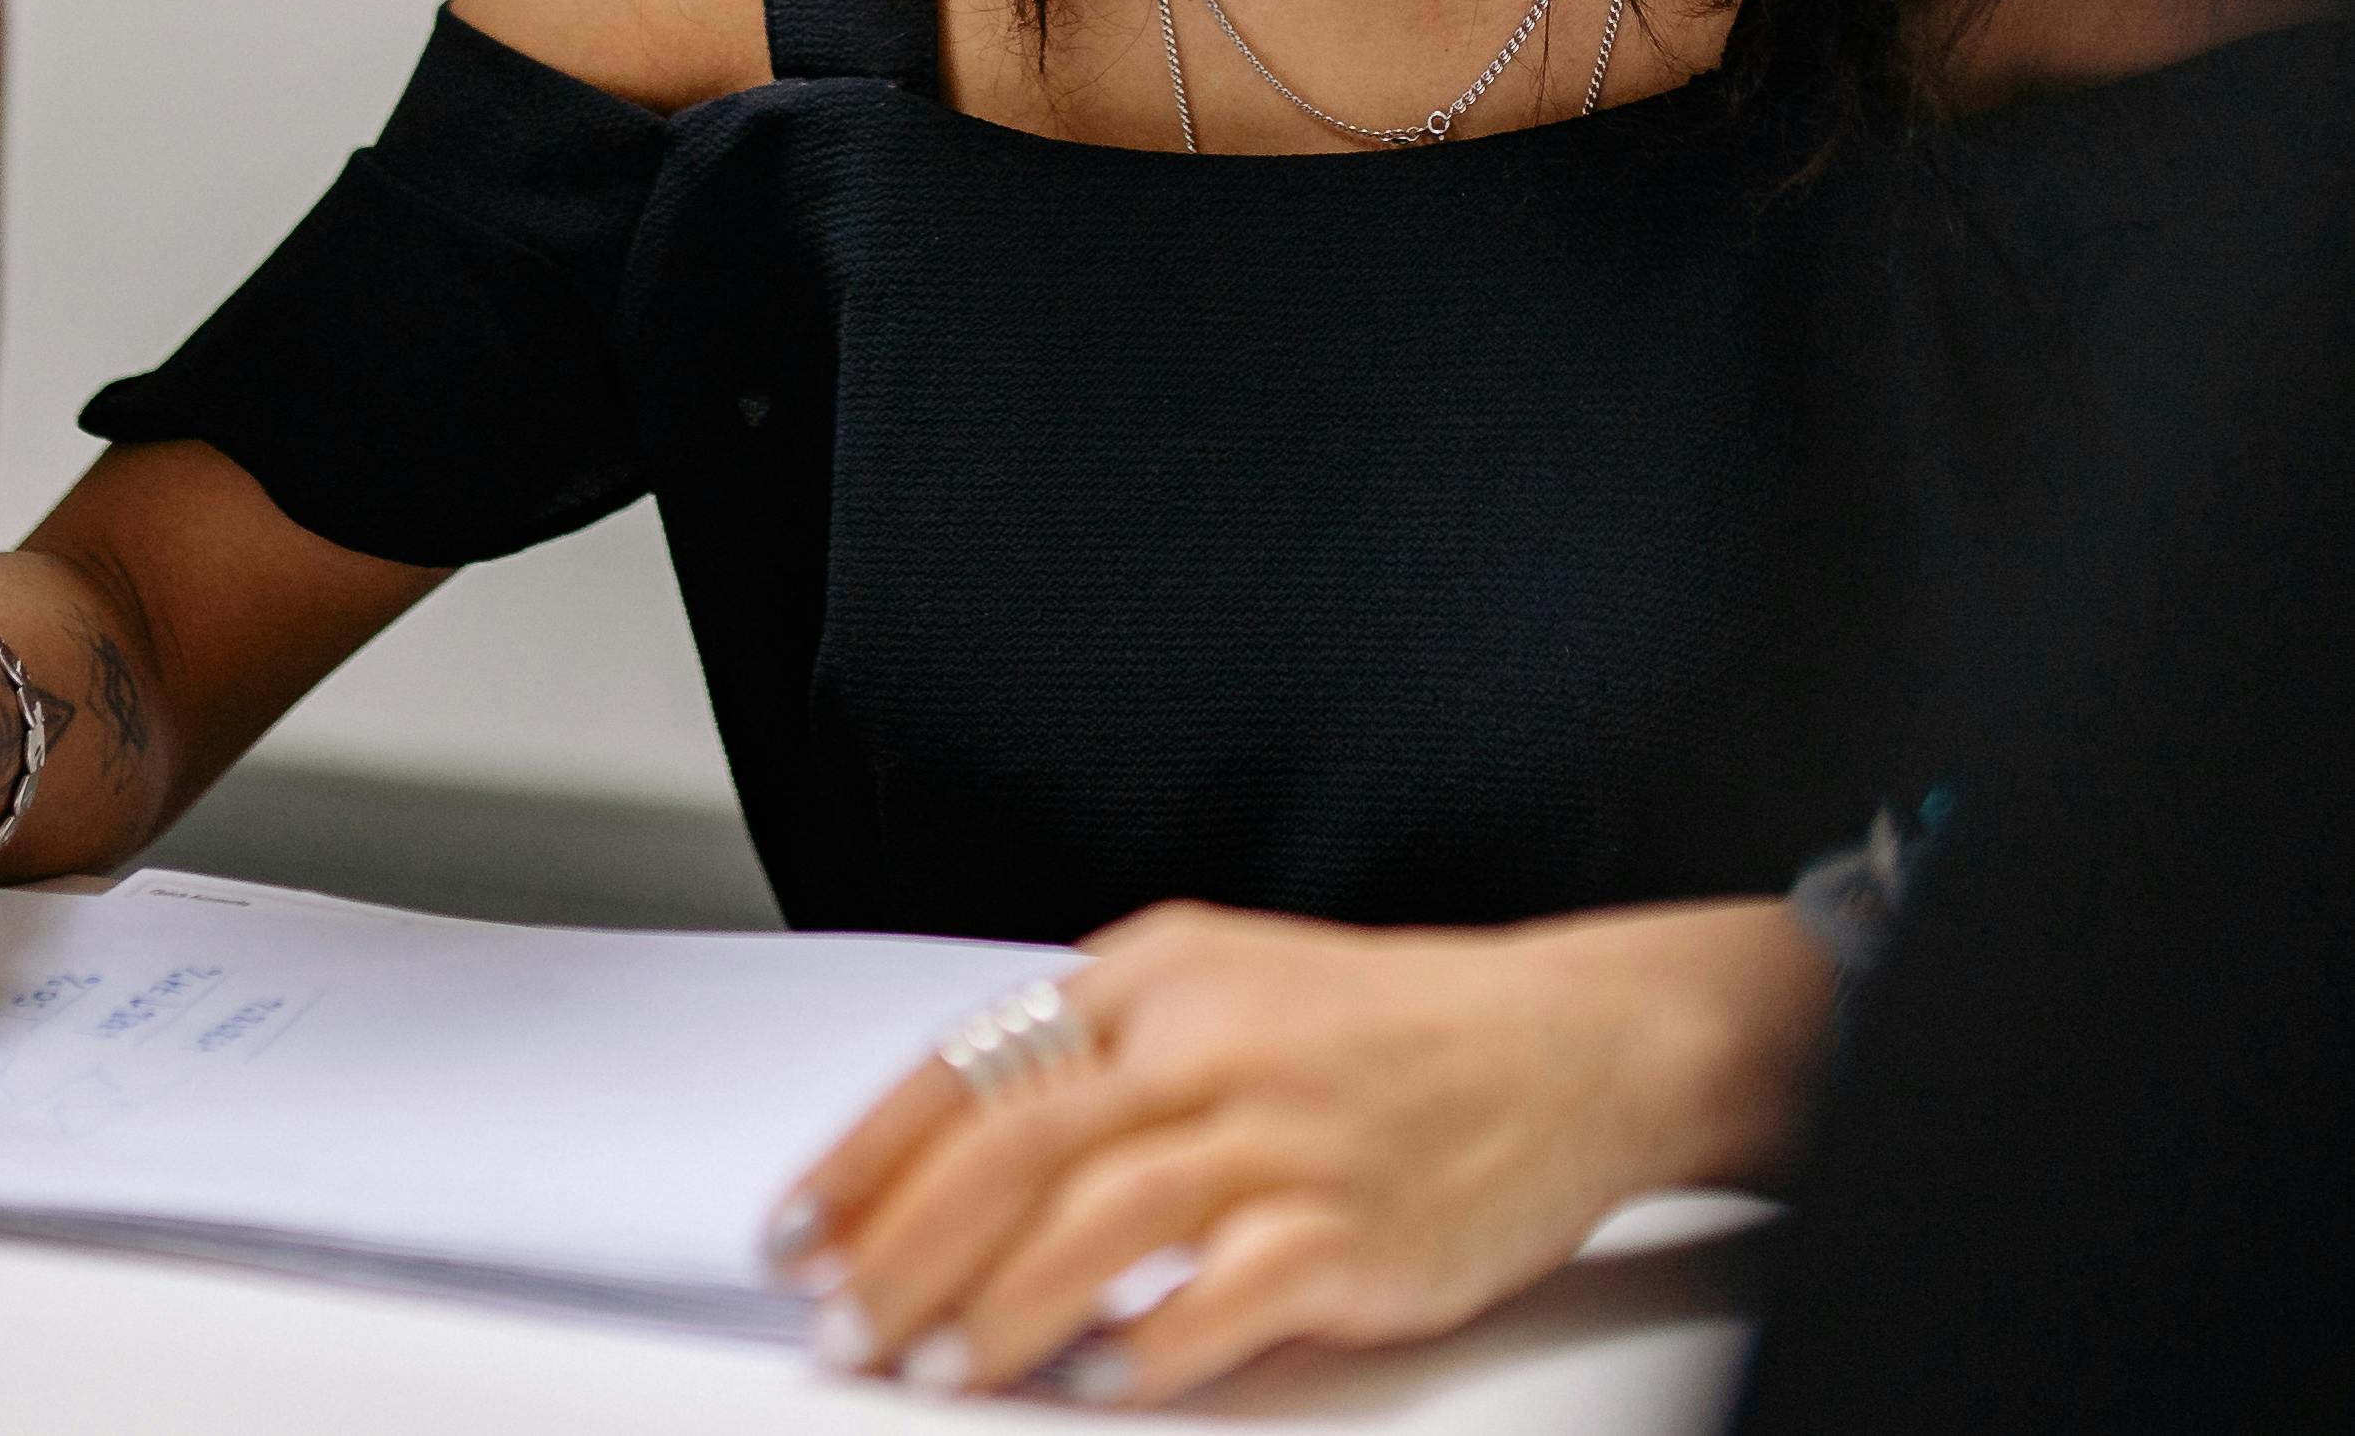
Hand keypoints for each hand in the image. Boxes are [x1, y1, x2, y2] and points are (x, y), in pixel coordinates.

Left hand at [777, 897, 1832, 1403]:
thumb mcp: (1215, 992)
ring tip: (934, 1368)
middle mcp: (1202, 1042)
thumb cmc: (1372, 1031)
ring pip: (1097, 1221)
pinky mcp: (1350, 1231)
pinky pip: (1222, 1296)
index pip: (966, 1064)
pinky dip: (1145, 1346)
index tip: (796, 1229)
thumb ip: (1093, 1060)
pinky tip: (1094, 1382)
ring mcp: (1280, 1136)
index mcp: (1150, 974)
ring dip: (998, 1306)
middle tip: (838, 1323)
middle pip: (1010, 1146)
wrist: (1560, 1044)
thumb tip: (944, 1162)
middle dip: (902, 1249)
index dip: (863, 1155)